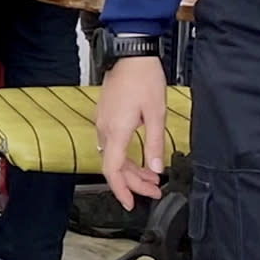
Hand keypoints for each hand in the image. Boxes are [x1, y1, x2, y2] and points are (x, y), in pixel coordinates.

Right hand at [96, 56, 168, 210]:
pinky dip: (125, 155)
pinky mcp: (106, 115)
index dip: (121, 189)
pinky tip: (140, 157)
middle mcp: (104, 128)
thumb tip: (156, 168)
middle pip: (114, 166)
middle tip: (154, 191)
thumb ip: (154, 144)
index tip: (129, 203)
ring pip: (113, 155)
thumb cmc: (143, 79)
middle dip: (134, 182)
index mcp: (116, 131)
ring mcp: (103, 122)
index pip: (112, 169)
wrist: (130, 55)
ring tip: (151, 177)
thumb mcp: (156, 114)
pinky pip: (111, 143)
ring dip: (131, 169)